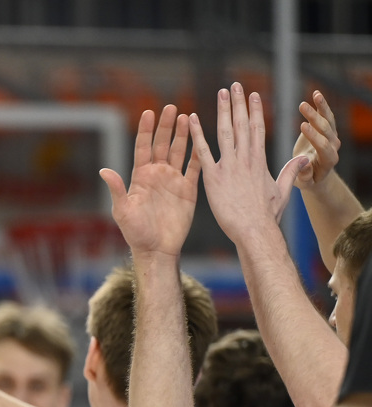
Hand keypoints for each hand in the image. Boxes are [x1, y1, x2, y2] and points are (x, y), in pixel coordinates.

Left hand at [100, 103, 199, 258]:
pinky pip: (195, 168)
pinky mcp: (188, 190)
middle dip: (166, 126)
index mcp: (140, 177)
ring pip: (178, 152)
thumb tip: (104, 171)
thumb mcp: (122, 211)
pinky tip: (202, 139)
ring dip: (182, 135)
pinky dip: (199, 153)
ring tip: (187, 116)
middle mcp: (157, 175)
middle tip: (172, 108)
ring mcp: (173, 181)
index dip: (146, 130)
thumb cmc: (136, 233)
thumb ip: (117, 189)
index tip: (149, 112)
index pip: (143, 147)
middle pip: (162, 144)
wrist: (157, 250)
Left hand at [188, 82, 308, 243]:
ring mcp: (229, 167)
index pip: (257, 129)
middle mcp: (245, 159)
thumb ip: (291, 173)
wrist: (254, 230)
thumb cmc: (268, 216)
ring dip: (223, 110)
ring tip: (221, 92)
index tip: (253, 95)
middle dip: (239, 103)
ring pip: (225, 131)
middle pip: (242, 124)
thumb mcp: (283, 191)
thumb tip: (305, 160)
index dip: (254, 110)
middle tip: (234, 85)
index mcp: (259, 161)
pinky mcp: (213, 178)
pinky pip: (203, 152)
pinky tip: (192, 119)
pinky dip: (197, 134)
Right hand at [294, 91, 340, 189]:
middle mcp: (334, 146)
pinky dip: (322, 105)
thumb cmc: (306, 180)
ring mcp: (332, 136)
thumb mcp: (303, 182)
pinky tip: (316, 94)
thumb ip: (304, 175)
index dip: (314, 136)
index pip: (323, 145)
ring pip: (328, 120)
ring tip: (314, 95)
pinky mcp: (327, 129)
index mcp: (329, 160)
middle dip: (314, 118)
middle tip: (302, 106)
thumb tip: (304, 163)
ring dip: (321, 107)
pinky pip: (326, 115)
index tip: (302, 126)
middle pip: (325, 130)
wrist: (313, 174)